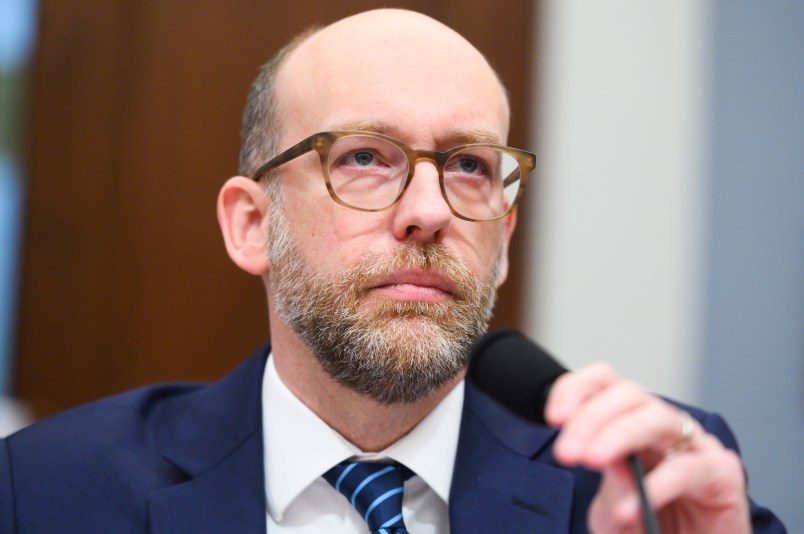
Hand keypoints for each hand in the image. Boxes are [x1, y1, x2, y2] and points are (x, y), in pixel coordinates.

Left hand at [545, 363, 750, 533]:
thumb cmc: (654, 531)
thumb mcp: (614, 509)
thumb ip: (608, 481)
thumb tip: (597, 451)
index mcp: (633, 425)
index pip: (605, 383)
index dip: (576, 390)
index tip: (553, 419)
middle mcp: (665, 428)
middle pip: (628, 394)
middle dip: (591, 417)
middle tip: (567, 452)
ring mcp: (696, 447)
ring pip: (657, 418)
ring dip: (618, 435)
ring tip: (592, 460)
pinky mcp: (722, 475)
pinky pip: (687, 469)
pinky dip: (654, 486)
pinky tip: (629, 509)